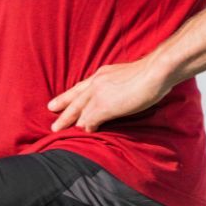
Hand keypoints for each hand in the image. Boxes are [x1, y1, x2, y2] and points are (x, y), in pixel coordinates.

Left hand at [47, 57, 170, 132]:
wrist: (155, 72)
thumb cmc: (150, 73)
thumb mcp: (127, 77)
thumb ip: (118, 86)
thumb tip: (120, 96)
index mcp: (102, 74)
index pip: (81, 87)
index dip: (69, 95)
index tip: (57, 101)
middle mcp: (97, 83)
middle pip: (74, 98)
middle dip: (62, 108)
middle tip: (50, 115)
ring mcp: (99, 95)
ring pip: (78, 111)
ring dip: (69, 121)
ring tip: (58, 130)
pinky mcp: (104, 107)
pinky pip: (89, 120)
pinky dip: (86, 127)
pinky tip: (85, 133)